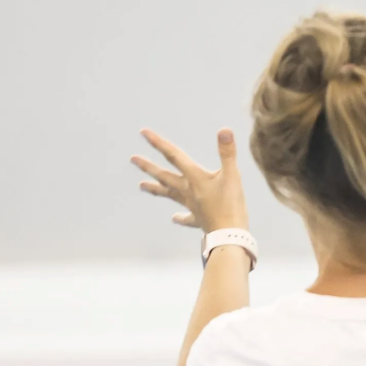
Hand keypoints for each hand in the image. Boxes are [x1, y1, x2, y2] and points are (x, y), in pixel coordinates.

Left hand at [131, 128, 247, 232]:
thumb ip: (227, 152)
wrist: (229, 236)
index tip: (143, 133)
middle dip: (148, 166)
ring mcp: (191, 206)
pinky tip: (174, 218)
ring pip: (169, 194)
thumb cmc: (231, 205)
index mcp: (195, 178)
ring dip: (155, 189)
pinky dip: (180, 218)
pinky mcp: (199, 219)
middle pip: (164, 176)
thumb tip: (224, 129)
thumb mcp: (232, 176)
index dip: (159, 143)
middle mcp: (188, 191)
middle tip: (132, 159)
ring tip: (141, 185)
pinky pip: (186, 218)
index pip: (174, 156)